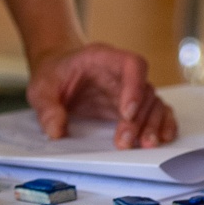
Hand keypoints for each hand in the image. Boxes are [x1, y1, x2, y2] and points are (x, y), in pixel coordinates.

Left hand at [26, 43, 176, 148]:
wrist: (58, 73)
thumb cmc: (54, 75)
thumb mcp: (41, 88)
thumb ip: (47, 107)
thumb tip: (56, 130)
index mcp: (104, 58)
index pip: (132, 65)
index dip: (134, 87)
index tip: (125, 113)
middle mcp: (123, 73)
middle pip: (145, 91)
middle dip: (139, 119)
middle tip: (125, 142)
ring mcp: (131, 90)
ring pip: (154, 104)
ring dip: (153, 125)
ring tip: (145, 145)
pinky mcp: (133, 106)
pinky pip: (156, 112)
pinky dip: (162, 125)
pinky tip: (161, 139)